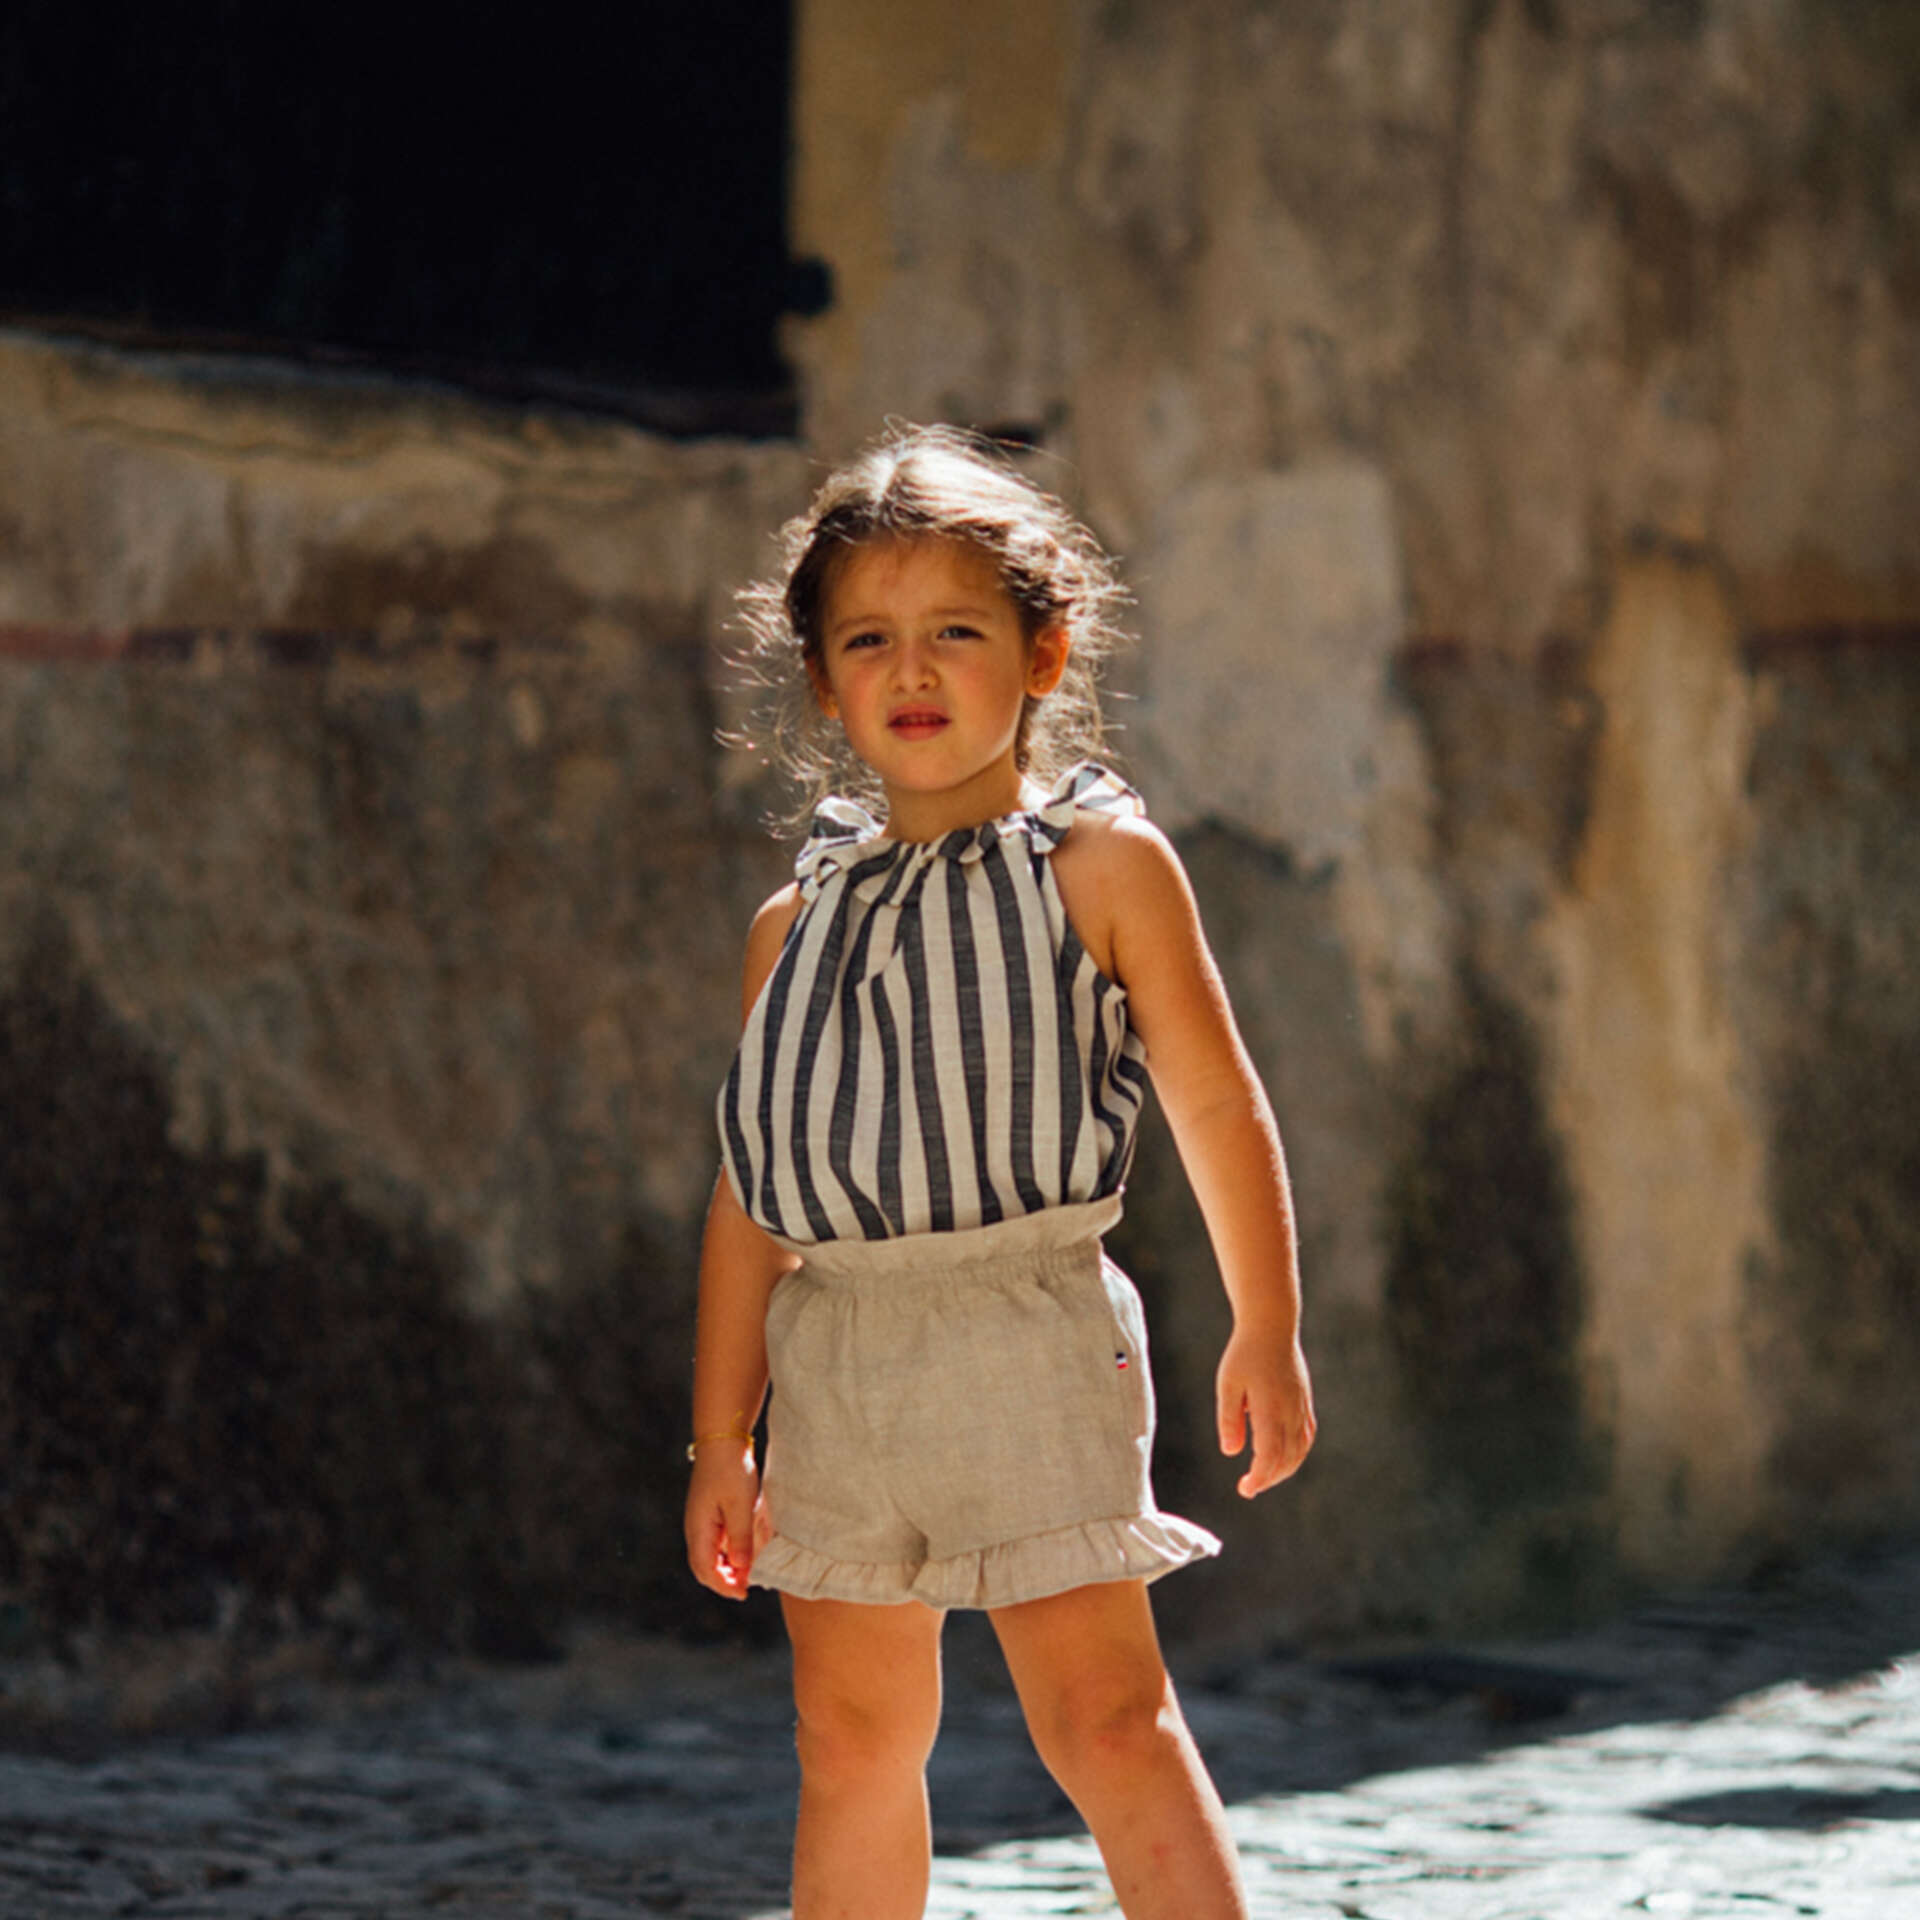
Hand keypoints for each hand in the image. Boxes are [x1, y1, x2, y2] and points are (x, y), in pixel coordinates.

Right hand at [684, 1441, 761, 1598]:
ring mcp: (701, 1520)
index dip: (724, 1586)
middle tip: (748, 1587)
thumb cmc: (731, 1471)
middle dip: (724, 1581)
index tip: (744, 1593)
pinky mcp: (709, 1512)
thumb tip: (741, 1569)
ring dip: (726, 1567)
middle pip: (704, 1567)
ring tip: (749, 1572)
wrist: (722, 1440)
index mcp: (699, 1530)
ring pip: (710, 1555)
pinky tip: (744, 1550)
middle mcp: (696, 1528)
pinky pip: (716, 1541)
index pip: (706, 1571)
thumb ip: (740, 1539)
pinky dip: (728, 1551)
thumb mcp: (741, 1506)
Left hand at [1216, 1324, 1315, 1497]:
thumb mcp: (1228, 1384)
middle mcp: (1291, 1412)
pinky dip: (1297, 1453)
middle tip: (1248, 1487)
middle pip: (1287, 1459)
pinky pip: (1307, 1435)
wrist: (1272, 1325)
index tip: (1246, 1489)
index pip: (1270, 1456)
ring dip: (1284, 1469)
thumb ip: (1229, 1419)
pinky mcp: (1305, 1400)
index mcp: (1271, 1409)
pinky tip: (1284, 1458)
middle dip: (1269, 1478)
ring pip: (1300, 1450)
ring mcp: (1301, 1406)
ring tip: (1264, 1476)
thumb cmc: (1244, 1353)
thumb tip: (1231, 1453)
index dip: (1260, 1477)